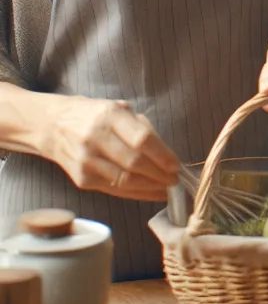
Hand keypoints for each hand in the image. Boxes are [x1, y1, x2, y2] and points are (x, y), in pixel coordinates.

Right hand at [39, 95, 179, 201]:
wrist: (54, 126)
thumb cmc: (96, 116)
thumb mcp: (120, 109)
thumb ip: (142, 127)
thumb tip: (166, 153)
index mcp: (110, 116)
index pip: (141, 139)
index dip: (162, 155)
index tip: (176, 165)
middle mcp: (96, 139)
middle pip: (134, 162)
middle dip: (159, 174)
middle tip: (176, 179)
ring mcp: (86, 162)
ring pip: (125, 180)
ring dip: (151, 187)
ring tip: (168, 189)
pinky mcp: (82, 180)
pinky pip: (114, 190)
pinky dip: (136, 194)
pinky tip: (151, 193)